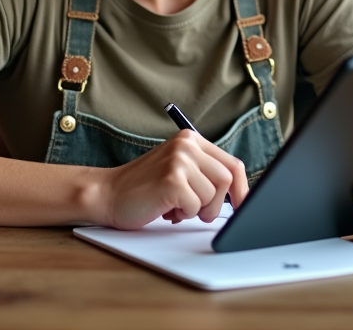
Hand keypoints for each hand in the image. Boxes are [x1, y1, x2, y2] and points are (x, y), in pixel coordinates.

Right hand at [100, 130, 248, 229]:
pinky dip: (183, 214)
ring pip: (212, 196)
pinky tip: (166, 208)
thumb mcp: (179, 170)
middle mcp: (187, 145)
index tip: (243, 206)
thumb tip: (240, 193)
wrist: (109, 194)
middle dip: (217, 204)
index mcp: (191, 139)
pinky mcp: (172, 180)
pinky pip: (195, 207)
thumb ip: (205, 173)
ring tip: (174, 204)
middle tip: (196, 210)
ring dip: (196, 210)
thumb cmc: (145, 188)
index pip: (232, 164)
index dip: (242, 189)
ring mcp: (179, 161)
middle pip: (227, 179)